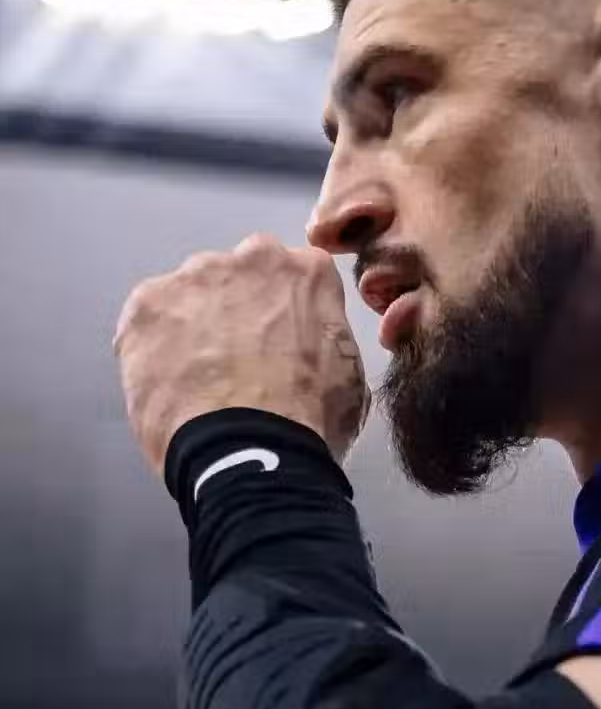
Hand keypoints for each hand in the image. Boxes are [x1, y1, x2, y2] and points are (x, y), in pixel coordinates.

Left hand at [115, 234, 369, 474]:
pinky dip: (152, 347)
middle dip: (235, 309)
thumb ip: (324, 338)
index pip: (292, 276)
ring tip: (196, 379)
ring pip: (189, 294)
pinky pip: (146, 320)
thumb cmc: (308, 420)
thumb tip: (311, 349)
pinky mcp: (147, 303)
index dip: (281, 313)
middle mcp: (251, 257)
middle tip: (236, 360)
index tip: (277, 341)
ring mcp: (195, 277)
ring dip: (191, 325)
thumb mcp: (348, 374)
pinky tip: (168, 385)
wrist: (252, 451)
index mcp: (306, 272)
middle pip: (237, 275)